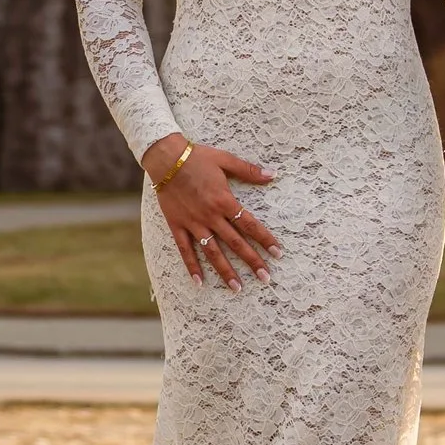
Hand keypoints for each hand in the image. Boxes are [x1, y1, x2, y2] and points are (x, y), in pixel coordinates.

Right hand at [144, 139, 276, 285]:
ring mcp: (193, 223)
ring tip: (237, 288)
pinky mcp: (177, 225)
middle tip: (265, 278)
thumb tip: (272, 174)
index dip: (265, 239)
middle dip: (252, 261)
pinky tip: (199, 283)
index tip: (277, 253)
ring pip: (212, 252)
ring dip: (225, 271)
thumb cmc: (197, 157)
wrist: (166, 159)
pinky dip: (192, 267)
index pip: (250, 225)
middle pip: (235, 243)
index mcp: (224, 201)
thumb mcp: (225, 160)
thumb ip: (249, 170)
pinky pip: (185, 250)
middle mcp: (211, 216)